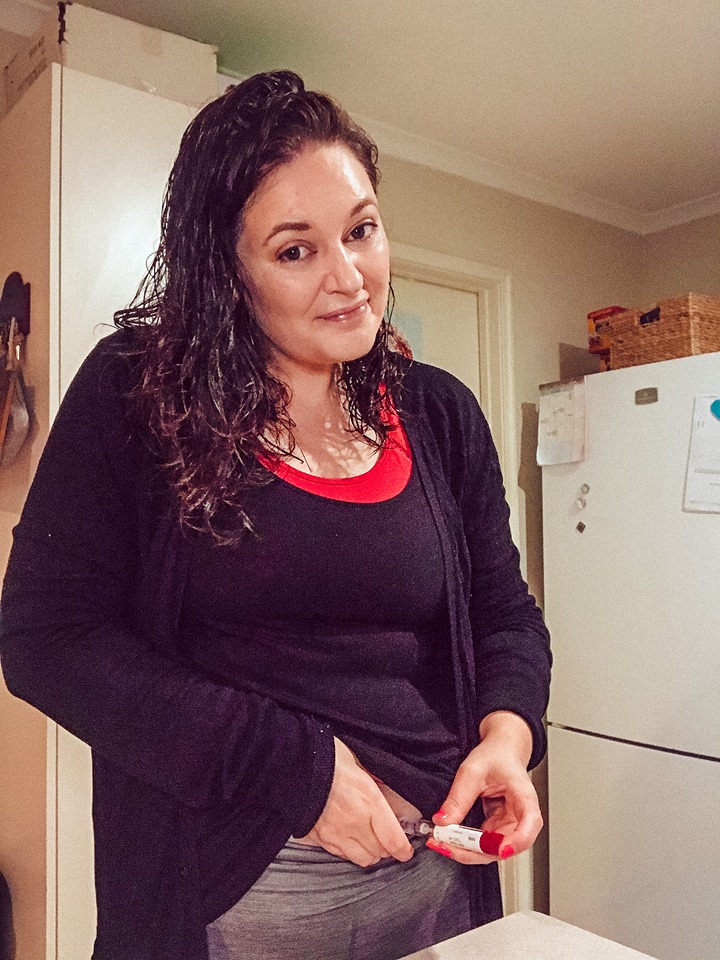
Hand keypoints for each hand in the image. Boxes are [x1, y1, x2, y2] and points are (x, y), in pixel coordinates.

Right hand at [296, 738, 413, 866]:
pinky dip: (350, 850)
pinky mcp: (319, 838)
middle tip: (388, 837)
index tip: (406, 849)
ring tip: (369, 839)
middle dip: (387, 847)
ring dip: (370, 852)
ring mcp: (335, 833)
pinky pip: (341, 854)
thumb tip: (396, 801)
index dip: (403, 849)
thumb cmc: (326, 758)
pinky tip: (349, 836)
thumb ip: (379, 783)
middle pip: (379, 852)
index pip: (393, 839)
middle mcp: (354, 822)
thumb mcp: (360, 763)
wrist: (292, 765)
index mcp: (369, 800)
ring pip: (362, 859)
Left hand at [427, 711, 542, 864]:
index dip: (517, 841)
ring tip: (442, 842)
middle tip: (447, 845)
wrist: (501, 751)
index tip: (500, 849)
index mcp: (524, 798)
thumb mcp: (472, 771)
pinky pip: (483, 844)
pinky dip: (465, 845)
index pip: (529, 824)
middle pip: (506, 846)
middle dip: (475, 852)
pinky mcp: (497, 829)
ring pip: (492, 850)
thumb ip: (458, 797)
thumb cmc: (496, 756)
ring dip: (467, 852)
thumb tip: (443, 821)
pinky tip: (448, 840)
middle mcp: (521, 817)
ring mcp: (509, 825)